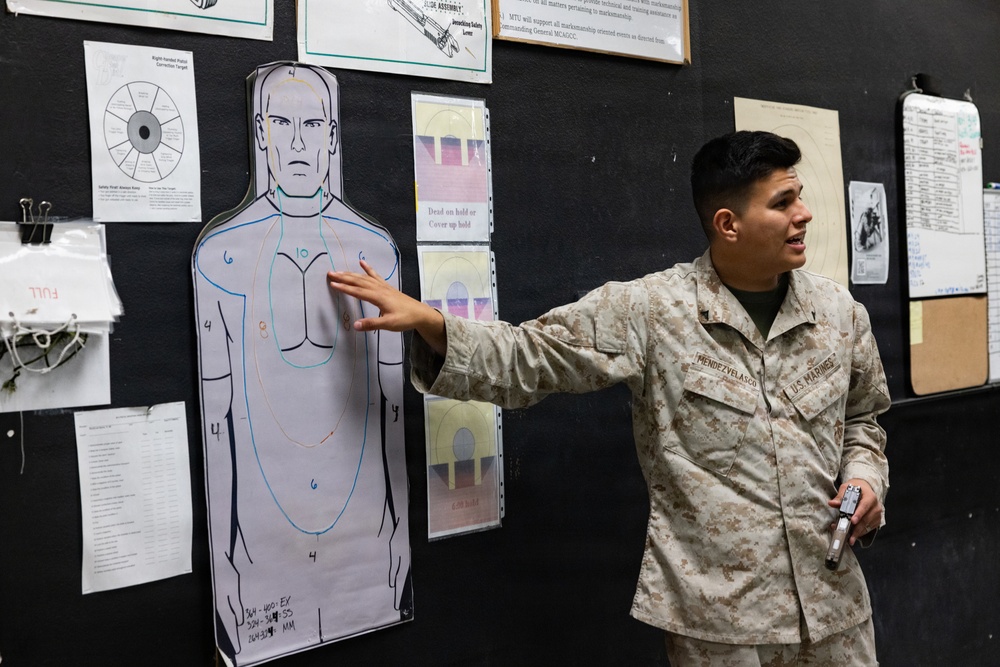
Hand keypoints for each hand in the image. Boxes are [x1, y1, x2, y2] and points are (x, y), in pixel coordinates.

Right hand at [327, 260, 446, 354]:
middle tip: (330, 273)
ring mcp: (383, 286)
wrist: (420, 313)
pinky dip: (368, 268)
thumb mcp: (389, 324)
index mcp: (378, 297)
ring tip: (339, 271)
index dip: (344, 288)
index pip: (358, 292)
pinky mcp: (387, 287)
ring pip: (365, 278)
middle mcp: (379, 289)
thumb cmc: (405, 319)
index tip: (332, 284)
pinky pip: (375, 275)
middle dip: (344, 277)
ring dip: (352, 274)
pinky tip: (362, 262)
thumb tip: (355, 325)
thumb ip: (372, 324)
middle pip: (359, 281)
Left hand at [828, 479, 881, 545]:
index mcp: (870, 497)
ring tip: (849, 538)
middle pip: (866, 519)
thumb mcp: (847, 488)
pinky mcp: (876, 521)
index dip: (859, 514)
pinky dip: (860, 532)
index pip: (864, 506)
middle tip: (849, 536)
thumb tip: (832, 503)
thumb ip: (840, 497)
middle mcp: (876, 506)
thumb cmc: (856, 489)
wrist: (864, 489)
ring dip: (857, 532)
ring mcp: (877, 515)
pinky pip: (868, 529)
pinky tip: (852, 534)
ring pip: (867, 526)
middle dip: (857, 528)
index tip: (852, 521)